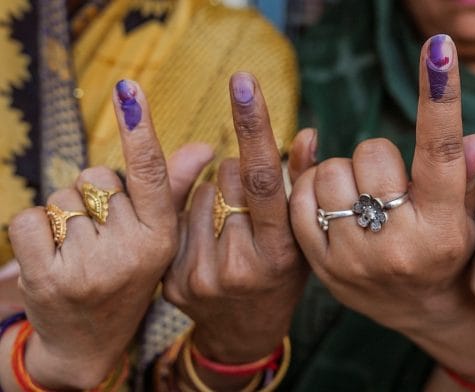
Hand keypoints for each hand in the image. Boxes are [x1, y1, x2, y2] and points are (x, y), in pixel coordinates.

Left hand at [7, 81, 208, 388]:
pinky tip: (54, 255)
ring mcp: (89, 268)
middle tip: (103, 230)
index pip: (150, 174)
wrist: (88, 341)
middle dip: (94, 195)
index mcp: (162, 239)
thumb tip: (204, 147)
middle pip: (97, 180)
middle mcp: (131, 254)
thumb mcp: (158, 237)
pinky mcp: (48, 279)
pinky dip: (36, 229)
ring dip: (66, 214)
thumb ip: (174, 187)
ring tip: (80, 247)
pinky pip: (31, 219)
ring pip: (63, 198)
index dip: (139, 128)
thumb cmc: (128, 275)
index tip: (129, 89)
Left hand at [163, 73, 313, 372]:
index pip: (262, 180)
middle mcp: (239, 267)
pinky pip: (174, 217)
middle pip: (227, 178)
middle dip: (238, 172)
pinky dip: (190, 213)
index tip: (243, 81)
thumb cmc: (283, 274)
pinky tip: (206, 235)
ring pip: (197, 193)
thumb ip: (303, 184)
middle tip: (248, 198)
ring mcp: (201, 276)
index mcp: (279, 253)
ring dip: (213, 193)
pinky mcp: (171, 282)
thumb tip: (307, 133)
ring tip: (228, 222)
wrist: (245, 331)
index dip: (254, 127)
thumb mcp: (304, 236)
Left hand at [290, 35, 474, 336]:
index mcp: (443, 228)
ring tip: (364, 195)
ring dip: (346, 171)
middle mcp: (399, 245)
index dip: (441, 97)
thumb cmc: (451, 252)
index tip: (440, 50)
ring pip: (333, 172)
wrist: (422, 310)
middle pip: (373, 153)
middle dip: (380, 155)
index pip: (442, 151)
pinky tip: (336, 202)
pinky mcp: (322, 266)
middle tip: (390, 179)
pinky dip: (316, 188)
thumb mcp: (471, 215)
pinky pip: (302, 199)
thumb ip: (473, 174)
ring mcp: (355, 259)